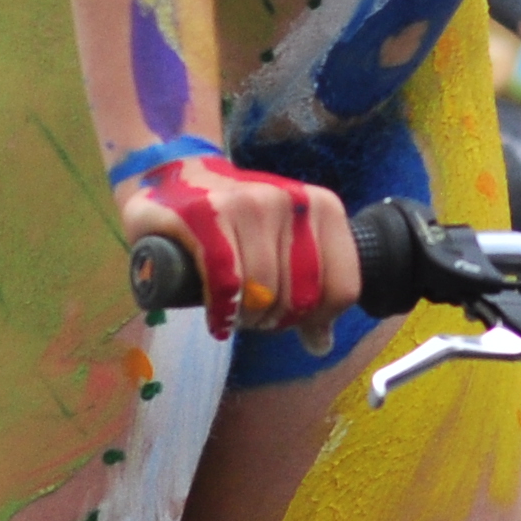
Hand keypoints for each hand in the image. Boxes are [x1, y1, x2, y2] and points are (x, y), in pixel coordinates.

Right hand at [122, 154, 358, 340]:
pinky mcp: (203, 214)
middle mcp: (291, 201)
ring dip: (247, 318)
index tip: (290, 319)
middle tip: (254, 317)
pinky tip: (218, 317)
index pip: (341, 287)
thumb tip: (320, 343)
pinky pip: (225, 282)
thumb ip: (310, 285)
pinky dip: (223, 310)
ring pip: (263, 292)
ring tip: (234, 313)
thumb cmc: (236, 220)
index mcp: (323, 207)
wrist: (178, 177)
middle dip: (276, 320)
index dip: (316, 319)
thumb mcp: (285, 242)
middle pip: (300, 297)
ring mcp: (248, 203)